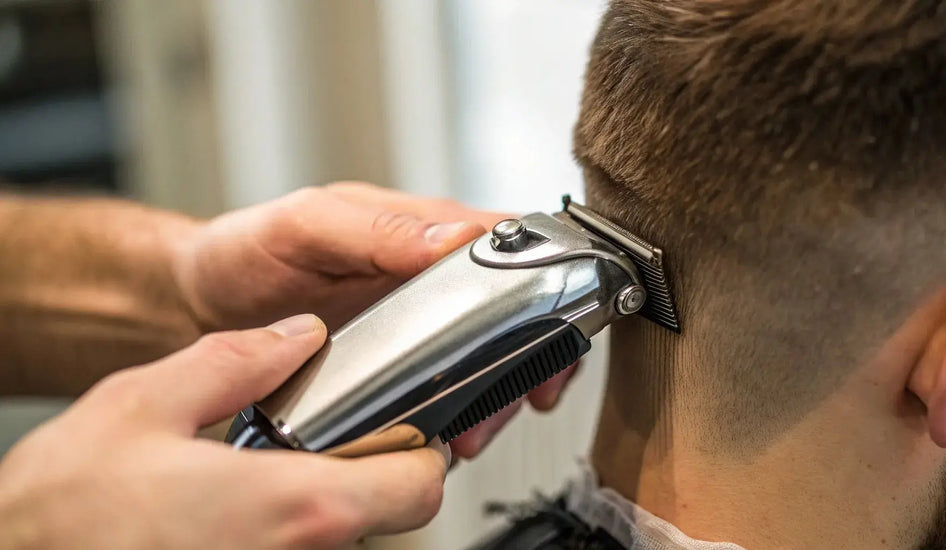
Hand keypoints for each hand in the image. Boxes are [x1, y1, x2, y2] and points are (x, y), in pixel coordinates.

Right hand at [0, 315, 448, 549]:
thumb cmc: (59, 523)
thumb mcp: (139, 408)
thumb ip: (234, 362)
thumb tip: (295, 336)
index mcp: (294, 505)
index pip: (422, 481)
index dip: (420, 446)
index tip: (399, 423)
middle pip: (392, 515)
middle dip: (376, 472)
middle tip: (329, 441)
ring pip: (345, 538)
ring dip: (324, 504)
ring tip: (267, 475)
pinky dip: (287, 532)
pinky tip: (234, 515)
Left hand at [173, 182, 575, 457]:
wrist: (201, 302)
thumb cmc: (247, 252)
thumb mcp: (305, 227)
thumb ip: (375, 228)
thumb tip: (453, 236)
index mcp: (419, 227)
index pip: (511, 240)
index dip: (549, 275)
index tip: (556, 319)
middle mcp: (429, 271)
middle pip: (517, 305)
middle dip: (534, 354)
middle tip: (525, 394)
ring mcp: (418, 317)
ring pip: (493, 352)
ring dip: (501, 393)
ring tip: (477, 427)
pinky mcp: (400, 357)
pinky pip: (452, 381)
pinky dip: (466, 409)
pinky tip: (453, 431)